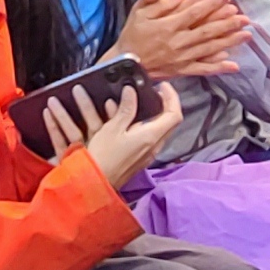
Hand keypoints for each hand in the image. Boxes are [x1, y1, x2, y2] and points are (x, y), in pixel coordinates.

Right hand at [47, 76, 182, 191]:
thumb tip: (132, 91)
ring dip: (152, 114)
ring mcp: (147, 154)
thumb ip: (125, 110)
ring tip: (137, 101)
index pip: (174, 115)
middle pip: (169, 122)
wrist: (96, 184)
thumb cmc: (103, 156)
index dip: (172, 97)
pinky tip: (125, 118)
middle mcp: (154, 146)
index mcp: (151, 137)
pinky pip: (147, 137)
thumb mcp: (112, 129)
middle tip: (152, 91)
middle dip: (164, 104)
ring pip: (158, 130)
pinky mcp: (139, 158)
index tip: (161, 85)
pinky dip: (142, 124)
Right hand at [114, 0, 250, 80]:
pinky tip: (233, 65)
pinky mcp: (182, 70)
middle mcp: (178, 42)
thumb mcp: (137, 13)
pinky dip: (218, 67)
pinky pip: (203, 69)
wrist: (125, 64)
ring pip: (209, 49)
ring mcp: (182, 58)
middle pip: (207, 31)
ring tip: (246, 35)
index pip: (193, 12)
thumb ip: (154, 1)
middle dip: (227, 23)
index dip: (210, 4)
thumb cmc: (132, 36)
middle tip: (244, 17)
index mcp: (168, 26)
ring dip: (229, 42)